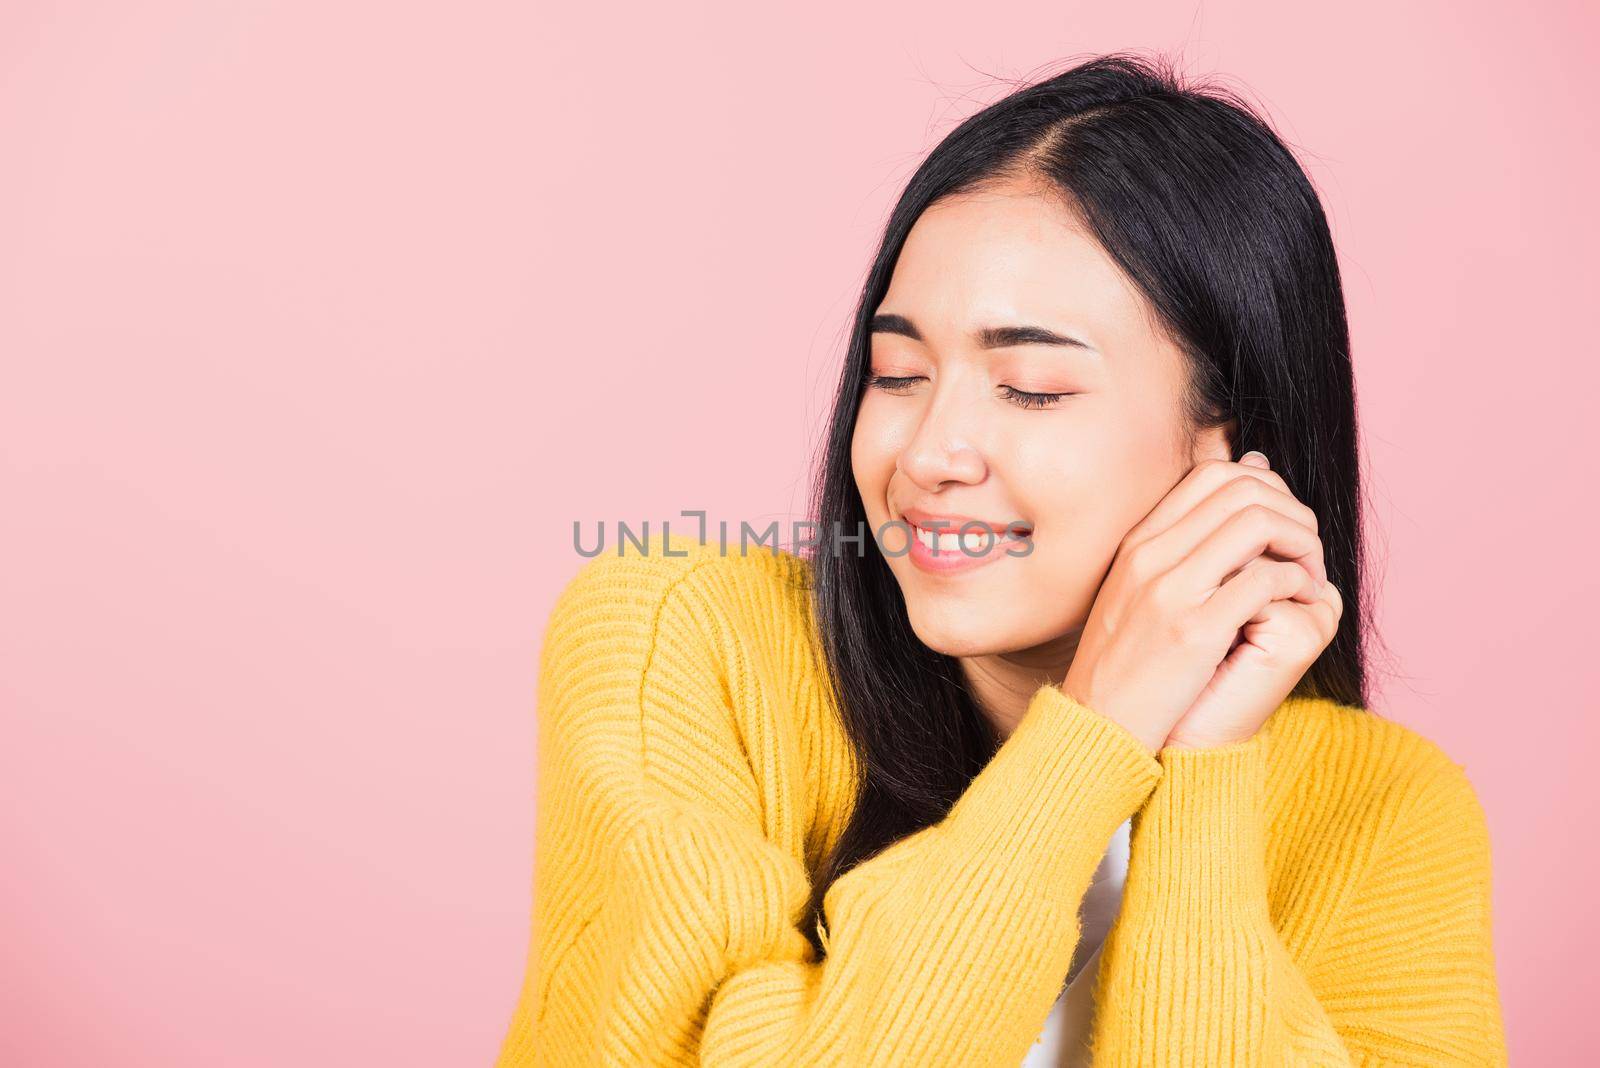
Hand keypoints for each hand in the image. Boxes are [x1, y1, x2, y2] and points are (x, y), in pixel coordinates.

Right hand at [1060, 451, 1339, 753]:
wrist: (1097, 724)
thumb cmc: (1126, 664)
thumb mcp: (1137, 593)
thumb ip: (1176, 550)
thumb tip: (1225, 514)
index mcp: (1138, 542)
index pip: (1214, 474)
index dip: (1265, 488)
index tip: (1282, 525)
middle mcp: (1151, 555)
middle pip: (1243, 489)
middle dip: (1292, 512)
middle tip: (1307, 550)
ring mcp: (1170, 591)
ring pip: (1258, 523)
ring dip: (1301, 542)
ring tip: (1309, 575)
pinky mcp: (1195, 632)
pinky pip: (1264, 580)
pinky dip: (1297, 581)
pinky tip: (1301, 600)